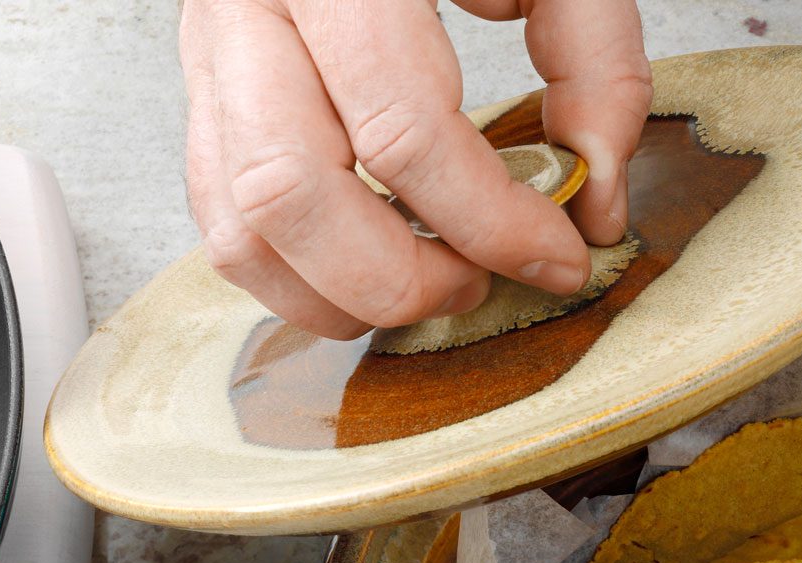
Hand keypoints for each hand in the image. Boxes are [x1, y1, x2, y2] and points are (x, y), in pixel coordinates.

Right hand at [180, 0, 650, 338]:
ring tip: (429, 280)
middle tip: (479, 279)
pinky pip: (222, 220)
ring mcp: (210, 50)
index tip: (558, 256)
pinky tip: (374, 267)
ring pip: (241, 225)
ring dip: (341, 293)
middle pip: (292, 192)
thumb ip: (594, 59)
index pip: (403, 130)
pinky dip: (297, 275)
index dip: (492, 222)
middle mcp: (250, 4)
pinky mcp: (203, 89)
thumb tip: (598, 194)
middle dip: (400, 276)